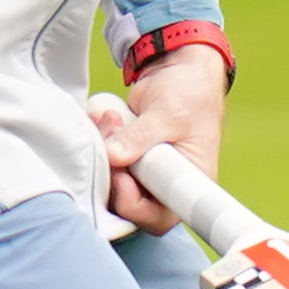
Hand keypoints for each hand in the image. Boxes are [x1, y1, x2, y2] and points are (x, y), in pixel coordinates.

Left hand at [94, 48, 226, 235]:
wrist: (180, 69)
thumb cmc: (189, 94)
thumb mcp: (168, 114)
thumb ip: (140, 137)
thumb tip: (112, 156)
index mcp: (187, 185)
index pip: (158, 218)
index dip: (133, 205)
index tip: (123, 174)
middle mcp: (164, 186)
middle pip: (127, 206)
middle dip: (111, 175)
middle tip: (110, 139)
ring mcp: (143, 173)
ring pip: (110, 184)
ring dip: (102, 155)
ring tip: (109, 120)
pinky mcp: (127, 158)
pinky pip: (105, 164)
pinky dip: (98, 143)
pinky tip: (104, 118)